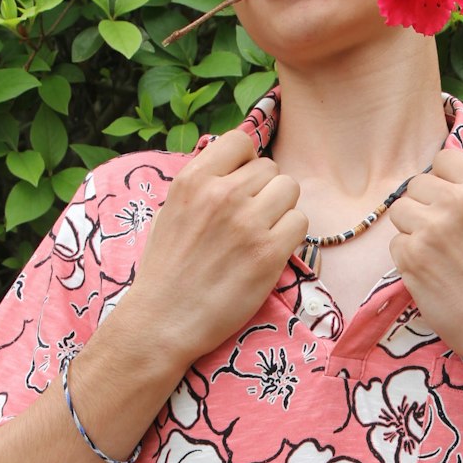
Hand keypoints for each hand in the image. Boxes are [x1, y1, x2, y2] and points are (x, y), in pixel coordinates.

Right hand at [125, 130, 307, 365]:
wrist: (162, 321)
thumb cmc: (166, 269)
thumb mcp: (171, 210)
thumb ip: (203, 185)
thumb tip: (238, 166)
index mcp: (193, 180)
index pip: (241, 141)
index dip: (247, 161)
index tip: (242, 183)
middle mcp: (221, 195)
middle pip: (271, 169)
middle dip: (264, 191)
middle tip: (250, 220)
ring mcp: (247, 223)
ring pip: (290, 190)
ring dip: (280, 210)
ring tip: (260, 234)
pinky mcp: (268, 253)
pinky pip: (300, 223)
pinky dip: (290, 236)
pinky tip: (269, 252)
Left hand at [388, 148, 462, 366]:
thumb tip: (442, 180)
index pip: (443, 159)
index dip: (442, 181)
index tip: (448, 201)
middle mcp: (457, 201)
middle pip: (416, 185)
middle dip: (424, 207)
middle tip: (443, 236)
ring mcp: (431, 229)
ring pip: (400, 212)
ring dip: (412, 231)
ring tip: (437, 255)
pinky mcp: (412, 257)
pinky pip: (395, 245)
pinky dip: (408, 260)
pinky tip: (432, 274)